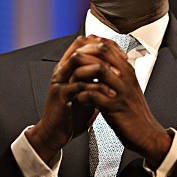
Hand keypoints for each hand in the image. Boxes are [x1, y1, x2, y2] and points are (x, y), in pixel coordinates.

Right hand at [26, 35, 114, 163]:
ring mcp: (60, 81)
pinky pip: (78, 85)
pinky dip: (96, 88)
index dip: (103, 44)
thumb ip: (96, 80)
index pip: (83, 42)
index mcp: (68, 67)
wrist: (55, 134)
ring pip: (77, 61)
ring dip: (99, 66)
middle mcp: (62, 70)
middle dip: (102, 52)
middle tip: (121, 61)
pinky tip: (109, 94)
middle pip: (80, 48)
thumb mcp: (87, 92)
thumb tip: (117, 71)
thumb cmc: (71, 114)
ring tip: (116, 75)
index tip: (120, 53)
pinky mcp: (60, 95)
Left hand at [71, 39, 171, 166]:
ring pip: (99, 70)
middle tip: (70, 64)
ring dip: (80, 73)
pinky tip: (77, 98)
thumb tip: (97, 63)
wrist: (146, 134)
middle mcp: (126, 76)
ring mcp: (121, 90)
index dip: (90, 44)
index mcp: (127, 70)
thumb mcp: (126, 87)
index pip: (108, 45)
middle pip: (103, 52)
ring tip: (70, 80)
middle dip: (83, 55)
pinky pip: (94, 94)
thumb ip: (115, 74)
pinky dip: (82, 94)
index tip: (77, 51)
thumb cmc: (132, 112)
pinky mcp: (116, 107)